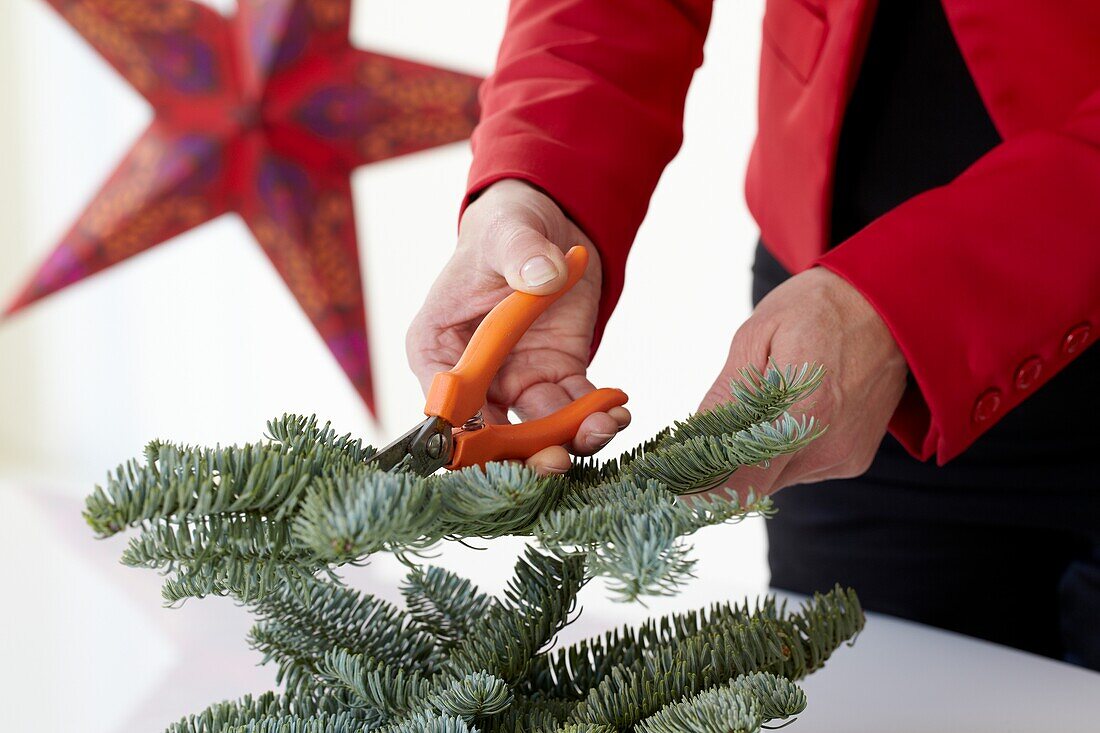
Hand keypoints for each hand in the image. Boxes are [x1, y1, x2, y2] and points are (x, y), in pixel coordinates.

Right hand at [407, 179, 629, 473]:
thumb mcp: (509, 234)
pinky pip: (574, 407)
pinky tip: (618, 410)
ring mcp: (515, 381)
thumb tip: (541, 274)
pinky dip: (596, 415)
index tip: (496, 448)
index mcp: (436, 347)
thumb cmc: (507, 228)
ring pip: (537, 429)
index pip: (443, 403)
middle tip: (558, 460)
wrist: (547, 224)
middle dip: (524, 453)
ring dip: (570, 438)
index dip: (465, 433)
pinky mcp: (555, 376)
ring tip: (605, 426)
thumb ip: (522, 255)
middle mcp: (473, 376)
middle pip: (490, 433)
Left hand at [701, 267, 907, 496]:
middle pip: (751, 486)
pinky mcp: (852, 461)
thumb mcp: (757, 337)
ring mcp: (842, 458)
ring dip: (751, 458)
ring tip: (757, 408)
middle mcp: (826, 446)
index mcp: (802, 411)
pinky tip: (788, 413)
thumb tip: (691, 444)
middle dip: (718, 471)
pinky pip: (798, 470)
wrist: (892, 306)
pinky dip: (780, 452)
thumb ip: (726, 396)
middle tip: (696, 443)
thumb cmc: (817, 310)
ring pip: (773, 480)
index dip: (696, 484)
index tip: (669, 479)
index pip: (735, 477)